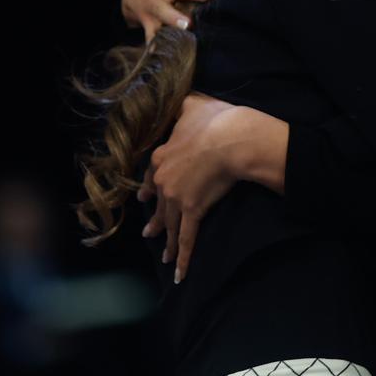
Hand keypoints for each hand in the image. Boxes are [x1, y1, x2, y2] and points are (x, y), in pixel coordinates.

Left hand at [138, 93, 287, 282]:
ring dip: (167, 243)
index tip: (145, 199)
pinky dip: (183, 257)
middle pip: (159, 206)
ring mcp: (177, 198)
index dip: (150, 191)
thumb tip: (184, 101)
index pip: (152, 178)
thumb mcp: (193, 105)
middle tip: (149, 233)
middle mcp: (164, 180)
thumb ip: (184, 106)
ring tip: (163, 256)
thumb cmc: (215, 120)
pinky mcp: (193, 211)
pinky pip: (187, 238)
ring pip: (171, 225)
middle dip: (155, 222)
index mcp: (161, 156)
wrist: (230, 139)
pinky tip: (179, 274)